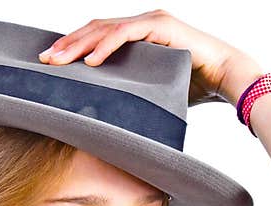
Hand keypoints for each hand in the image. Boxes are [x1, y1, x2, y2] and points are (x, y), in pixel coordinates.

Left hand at [38, 9, 262, 107]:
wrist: (225, 77)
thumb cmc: (193, 86)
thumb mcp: (152, 89)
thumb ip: (132, 92)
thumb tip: (109, 117)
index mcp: (137, 36)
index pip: (97, 37)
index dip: (73, 47)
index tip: (51, 62)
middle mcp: (141, 24)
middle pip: (95, 30)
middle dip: (68, 45)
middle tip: (45, 59)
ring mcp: (150, 21)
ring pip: (106, 29)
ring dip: (80, 45)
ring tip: (59, 60)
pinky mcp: (161, 26)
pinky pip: (127, 34)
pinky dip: (107, 47)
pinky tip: (90, 61)